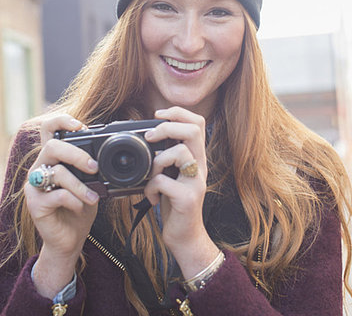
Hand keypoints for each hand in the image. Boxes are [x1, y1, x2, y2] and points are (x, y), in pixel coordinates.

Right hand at [24, 114, 99, 296]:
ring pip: (57, 172)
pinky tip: (81, 206)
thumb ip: (92, 166)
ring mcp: (35, 186)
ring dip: (81, 185)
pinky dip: (74, 200)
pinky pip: (56, 195)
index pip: (49, 130)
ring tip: (93, 197)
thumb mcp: (91, 182)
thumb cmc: (81, 206)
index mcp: (54, 158)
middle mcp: (40, 167)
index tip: (80, 126)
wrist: (71, 238)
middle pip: (52, 147)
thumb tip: (111, 153)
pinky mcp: (35, 204)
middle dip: (77, 154)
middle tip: (94, 167)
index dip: (62, 121)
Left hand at [143, 107, 219, 278]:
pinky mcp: (187, 199)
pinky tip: (152, 197)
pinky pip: (164, 181)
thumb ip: (169, 156)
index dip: (178, 113)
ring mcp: (196, 182)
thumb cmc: (175, 203)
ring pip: (179, 153)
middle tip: (151, 137)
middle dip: (167, 128)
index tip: (158, 115)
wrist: (186, 237)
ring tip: (152, 174)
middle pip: (193, 131)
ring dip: (157, 160)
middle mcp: (201, 166)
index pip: (197, 123)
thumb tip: (151, 135)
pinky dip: (151, 187)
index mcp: (197, 157)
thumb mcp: (174, 174)